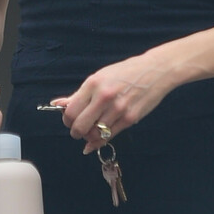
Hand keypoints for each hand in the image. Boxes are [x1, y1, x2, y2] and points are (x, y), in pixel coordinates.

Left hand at [59, 51, 178, 151]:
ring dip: (89, 137)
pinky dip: (99, 142)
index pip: (71, 111)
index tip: (70, 120)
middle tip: (78, 130)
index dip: (67, 120)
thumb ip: (79, 94)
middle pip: (80, 127)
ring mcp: (118, 109)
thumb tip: (57, 104)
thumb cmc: (126, 72)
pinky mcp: (130, 118)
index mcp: (93, 84)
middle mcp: (104, 96)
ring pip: (94, 135)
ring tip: (91, 131)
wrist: (155, 71)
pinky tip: (96, 141)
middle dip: (76, 132)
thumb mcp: (100, 77)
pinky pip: (109, 137)